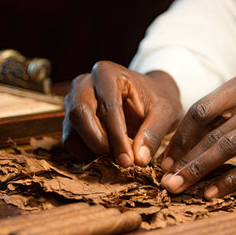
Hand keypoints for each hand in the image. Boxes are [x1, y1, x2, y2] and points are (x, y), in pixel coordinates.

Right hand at [62, 61, 182, 165]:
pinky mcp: (72, 118)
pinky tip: (108, 156)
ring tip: (117, 158)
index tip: (128, 160)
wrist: (151, 97)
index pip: (107, 107)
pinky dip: (86, 153)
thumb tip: (139, 159)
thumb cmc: (158, 101)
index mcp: (108, 73)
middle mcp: (85, 83)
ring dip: (92, 149)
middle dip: (98, 142)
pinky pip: (70, 139)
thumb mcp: (165, 113)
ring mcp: (74, 99)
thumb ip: (153, 134)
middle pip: (79, 113)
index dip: (117, 136)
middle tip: (120, 160)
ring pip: (71, 128)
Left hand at [160, 72, 235, 198]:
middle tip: (166, 179)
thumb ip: (225, 113)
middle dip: (184, 158)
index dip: (180, 136)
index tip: (166, 158)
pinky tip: (211, 194)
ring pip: (225, 147)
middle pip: (209, 131)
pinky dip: (229, 181)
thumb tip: (185, 142)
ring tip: (179, 187)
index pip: (200, 110)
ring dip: (198, 170)